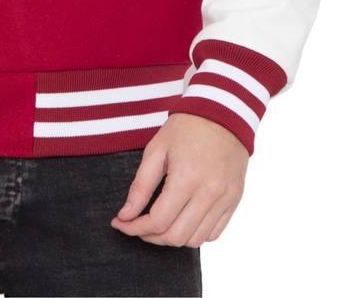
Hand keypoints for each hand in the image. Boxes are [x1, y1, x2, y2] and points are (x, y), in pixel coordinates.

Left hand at [110, 112, 247, 246]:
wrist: (222, 114)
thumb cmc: (185, 128)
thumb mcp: (156, 149)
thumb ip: (140, 186)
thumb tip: (125, 215)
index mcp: (187, 178)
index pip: (158, 221)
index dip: (134, 227)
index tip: (119, 223)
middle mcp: (209, 193)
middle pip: (176, 237)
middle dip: (150, 236)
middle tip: (136, 225)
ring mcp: (225, 200)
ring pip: (195, 240)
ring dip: (172, 238)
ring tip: (157, 223)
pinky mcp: (234, 201)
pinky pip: (214, 233)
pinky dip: (194, 234)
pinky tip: (181, 219)